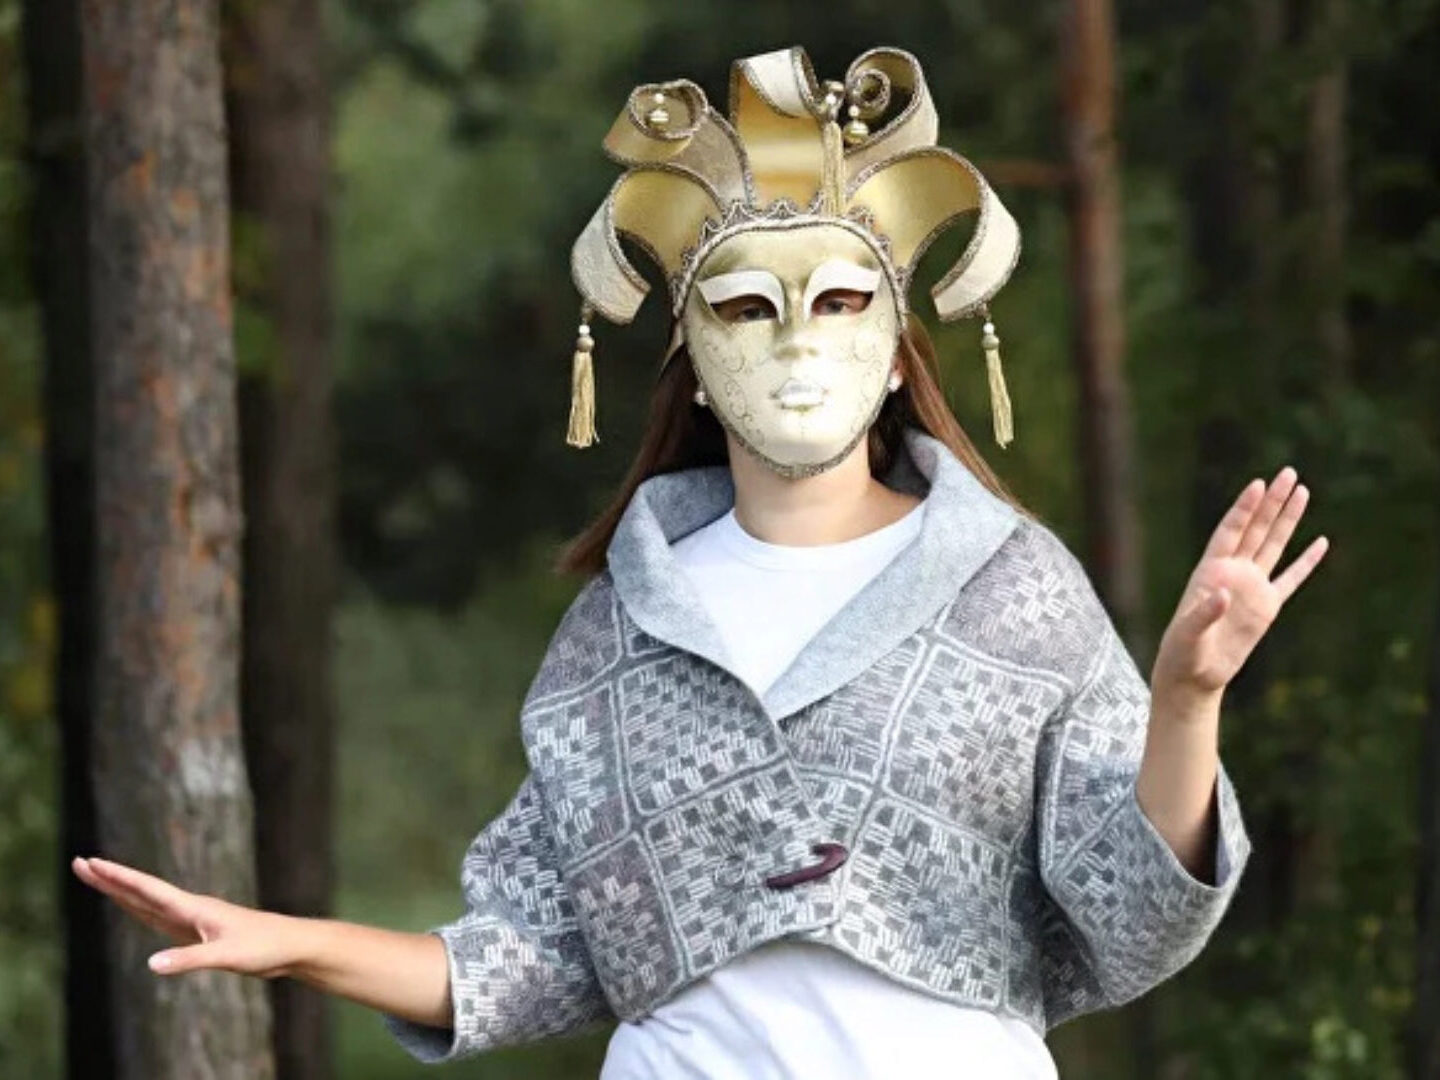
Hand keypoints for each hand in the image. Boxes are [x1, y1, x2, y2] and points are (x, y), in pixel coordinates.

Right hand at [72, 855, 301, 978]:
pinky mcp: (199, 932)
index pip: (148, 889)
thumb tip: (150, 964)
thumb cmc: (264, 948)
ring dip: (121, 891)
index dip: (118, 878)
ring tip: (96, 878)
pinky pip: (160, 918)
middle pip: (141, 891)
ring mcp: (193, 920)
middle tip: (79, 863)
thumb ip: (189, 959)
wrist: (291, 946)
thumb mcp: (226, 956)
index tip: (92, 863)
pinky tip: (134, 907)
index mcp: (193, 908)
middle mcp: (190, 909)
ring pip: (147, 902)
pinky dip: (140, 910)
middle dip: (109, 879)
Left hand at [1152, 466, 1329, 701]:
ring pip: (1274, 545)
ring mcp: (1251, 587)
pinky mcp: (1266, 607)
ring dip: (1287, 519)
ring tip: (1302, 491)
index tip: (1258, 484)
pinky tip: (1321, 543)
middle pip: (1256, 529)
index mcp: (1210, 571)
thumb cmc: (1182, 653)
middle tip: (1289, 472)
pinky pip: (1291, 579)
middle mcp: (1233, 572)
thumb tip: (1223, 595)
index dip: (1244, 508)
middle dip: (1272, 501)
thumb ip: (1204, 614)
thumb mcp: (1187, 634)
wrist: (1194, 675)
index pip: (1230, 531)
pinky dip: (1306, 562)